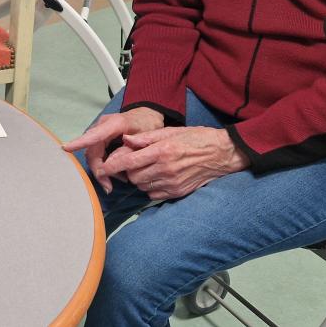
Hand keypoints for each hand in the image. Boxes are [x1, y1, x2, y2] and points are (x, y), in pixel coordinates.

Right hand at [63, 107, 164, 192]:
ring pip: (93, 153)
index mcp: (114, 123)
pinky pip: (97, 152)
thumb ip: (129, 149)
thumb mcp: (145, 138)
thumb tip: (112, 163)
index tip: (66, 148)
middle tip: (109, 187)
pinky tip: (116, 173)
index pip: (94, 134)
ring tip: (118, 180)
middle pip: (93, 150)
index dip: (79, 142)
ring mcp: (100, 130)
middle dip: (98, 170)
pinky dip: (104, 164)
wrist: (148, 115)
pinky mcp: (101, 136)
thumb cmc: (148, 125)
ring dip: (102, 169)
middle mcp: (103, 125)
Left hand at [99, 127, 250, 199]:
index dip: (113, 165)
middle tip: (132, 162)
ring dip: (139, 179)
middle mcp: (166, 169)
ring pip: (142, 186)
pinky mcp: (178, 193)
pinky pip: (153, 194)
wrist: (222, 154)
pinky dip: (150, 187)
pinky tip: (157, 177)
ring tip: (147, 168)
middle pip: (133, 176)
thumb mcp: (171, 131)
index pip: (129, 162)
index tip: (104, 166)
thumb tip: (126, 139)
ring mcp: (172, 183)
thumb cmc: (197, 138)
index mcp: (162, 151)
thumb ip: (146, 138)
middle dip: (128, 170)